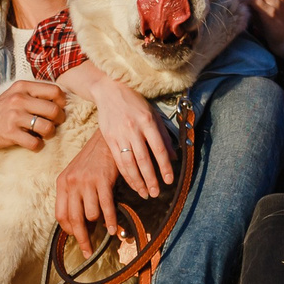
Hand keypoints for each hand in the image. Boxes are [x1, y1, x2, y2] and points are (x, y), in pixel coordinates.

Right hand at [0, 78, 68, 151]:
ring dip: (49, 134)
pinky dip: (37, 145)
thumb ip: (35, 94)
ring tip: (43, 134)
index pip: (55, 90)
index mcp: (23, 87)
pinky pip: (35, 143)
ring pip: (47, 127)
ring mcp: (14, 116)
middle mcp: (19, 99)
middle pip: (54, 110)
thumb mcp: (15, 94)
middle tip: (53, 124)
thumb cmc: (0, 110)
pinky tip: (32, 142)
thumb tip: (61, 101)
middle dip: (59, 120)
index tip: (59, 108)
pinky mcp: (10, 133)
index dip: (62, 102)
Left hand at [53, 132, 120, 259]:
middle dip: (81, 239)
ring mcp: (86, 181)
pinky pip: (105, 207)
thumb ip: (75, 195)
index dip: (69, 230)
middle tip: (88, 252)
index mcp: (62, 183)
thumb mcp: (77, 175)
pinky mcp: (102, 179)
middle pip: (74, 219)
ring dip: (99, 225)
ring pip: (90, 214)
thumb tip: (81, 220)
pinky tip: (114, 229)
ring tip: (107, 230)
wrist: (106, 139)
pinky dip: (110, 221)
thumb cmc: (93, 159)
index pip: (60, 215)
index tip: (77, 239)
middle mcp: (71, 183)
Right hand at [59, 66, 172, 196]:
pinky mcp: (109, 138)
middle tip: (156, 193)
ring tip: (145, 193)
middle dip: (151, 179)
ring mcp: (120, 134)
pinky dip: (126, 174)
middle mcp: (133, 129)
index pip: (158, 148)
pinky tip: (132, 183)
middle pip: (143, 159)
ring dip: (137, 180)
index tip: (169, 180)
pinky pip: (118, 160)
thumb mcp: (153, 114)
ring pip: (129, 162)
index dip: (165, 166)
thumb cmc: (135, 102)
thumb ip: (164, 135)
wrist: (109, 90)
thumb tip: (174, 157)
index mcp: (147, 121)